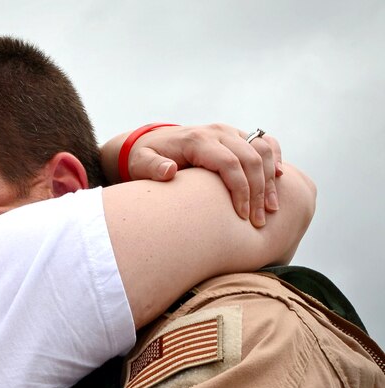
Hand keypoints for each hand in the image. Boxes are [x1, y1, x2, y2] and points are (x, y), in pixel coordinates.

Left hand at [113, 124, 282, 227]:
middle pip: (250, 159)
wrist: (148, 143)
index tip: (242, 216)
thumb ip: (152, 168)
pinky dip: (274, 158)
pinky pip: (263, 142)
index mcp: (197, 139)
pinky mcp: (235, 136)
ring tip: (271, 208)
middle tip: (259, 221)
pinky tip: (279, 179)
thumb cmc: (144, 158)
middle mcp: (217, 132)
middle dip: (258, 191)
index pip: (229, 164)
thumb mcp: (141, 164)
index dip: (240, 190)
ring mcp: (228, 132)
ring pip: (262, 150)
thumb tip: (169, 171)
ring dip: (270, 179)